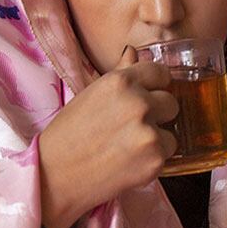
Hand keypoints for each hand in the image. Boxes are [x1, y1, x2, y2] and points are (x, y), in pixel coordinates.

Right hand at [37, 46, 177, 227]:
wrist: (55, 175)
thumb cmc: (67, 134)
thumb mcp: (90, 94)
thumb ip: (119, 74)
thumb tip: (133, 52)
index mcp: (120, 81)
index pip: (160, 73)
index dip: (155, 87)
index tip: (148, 98)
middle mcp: (137, 102)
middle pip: (171, 102)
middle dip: (158, 115)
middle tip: (132, 129)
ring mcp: (148, 132)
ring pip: (172, 131)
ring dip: (157, 140)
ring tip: (128, 149)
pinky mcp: (155, 159)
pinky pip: (167, 155)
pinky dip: (152, 160)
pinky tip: (128, 163)